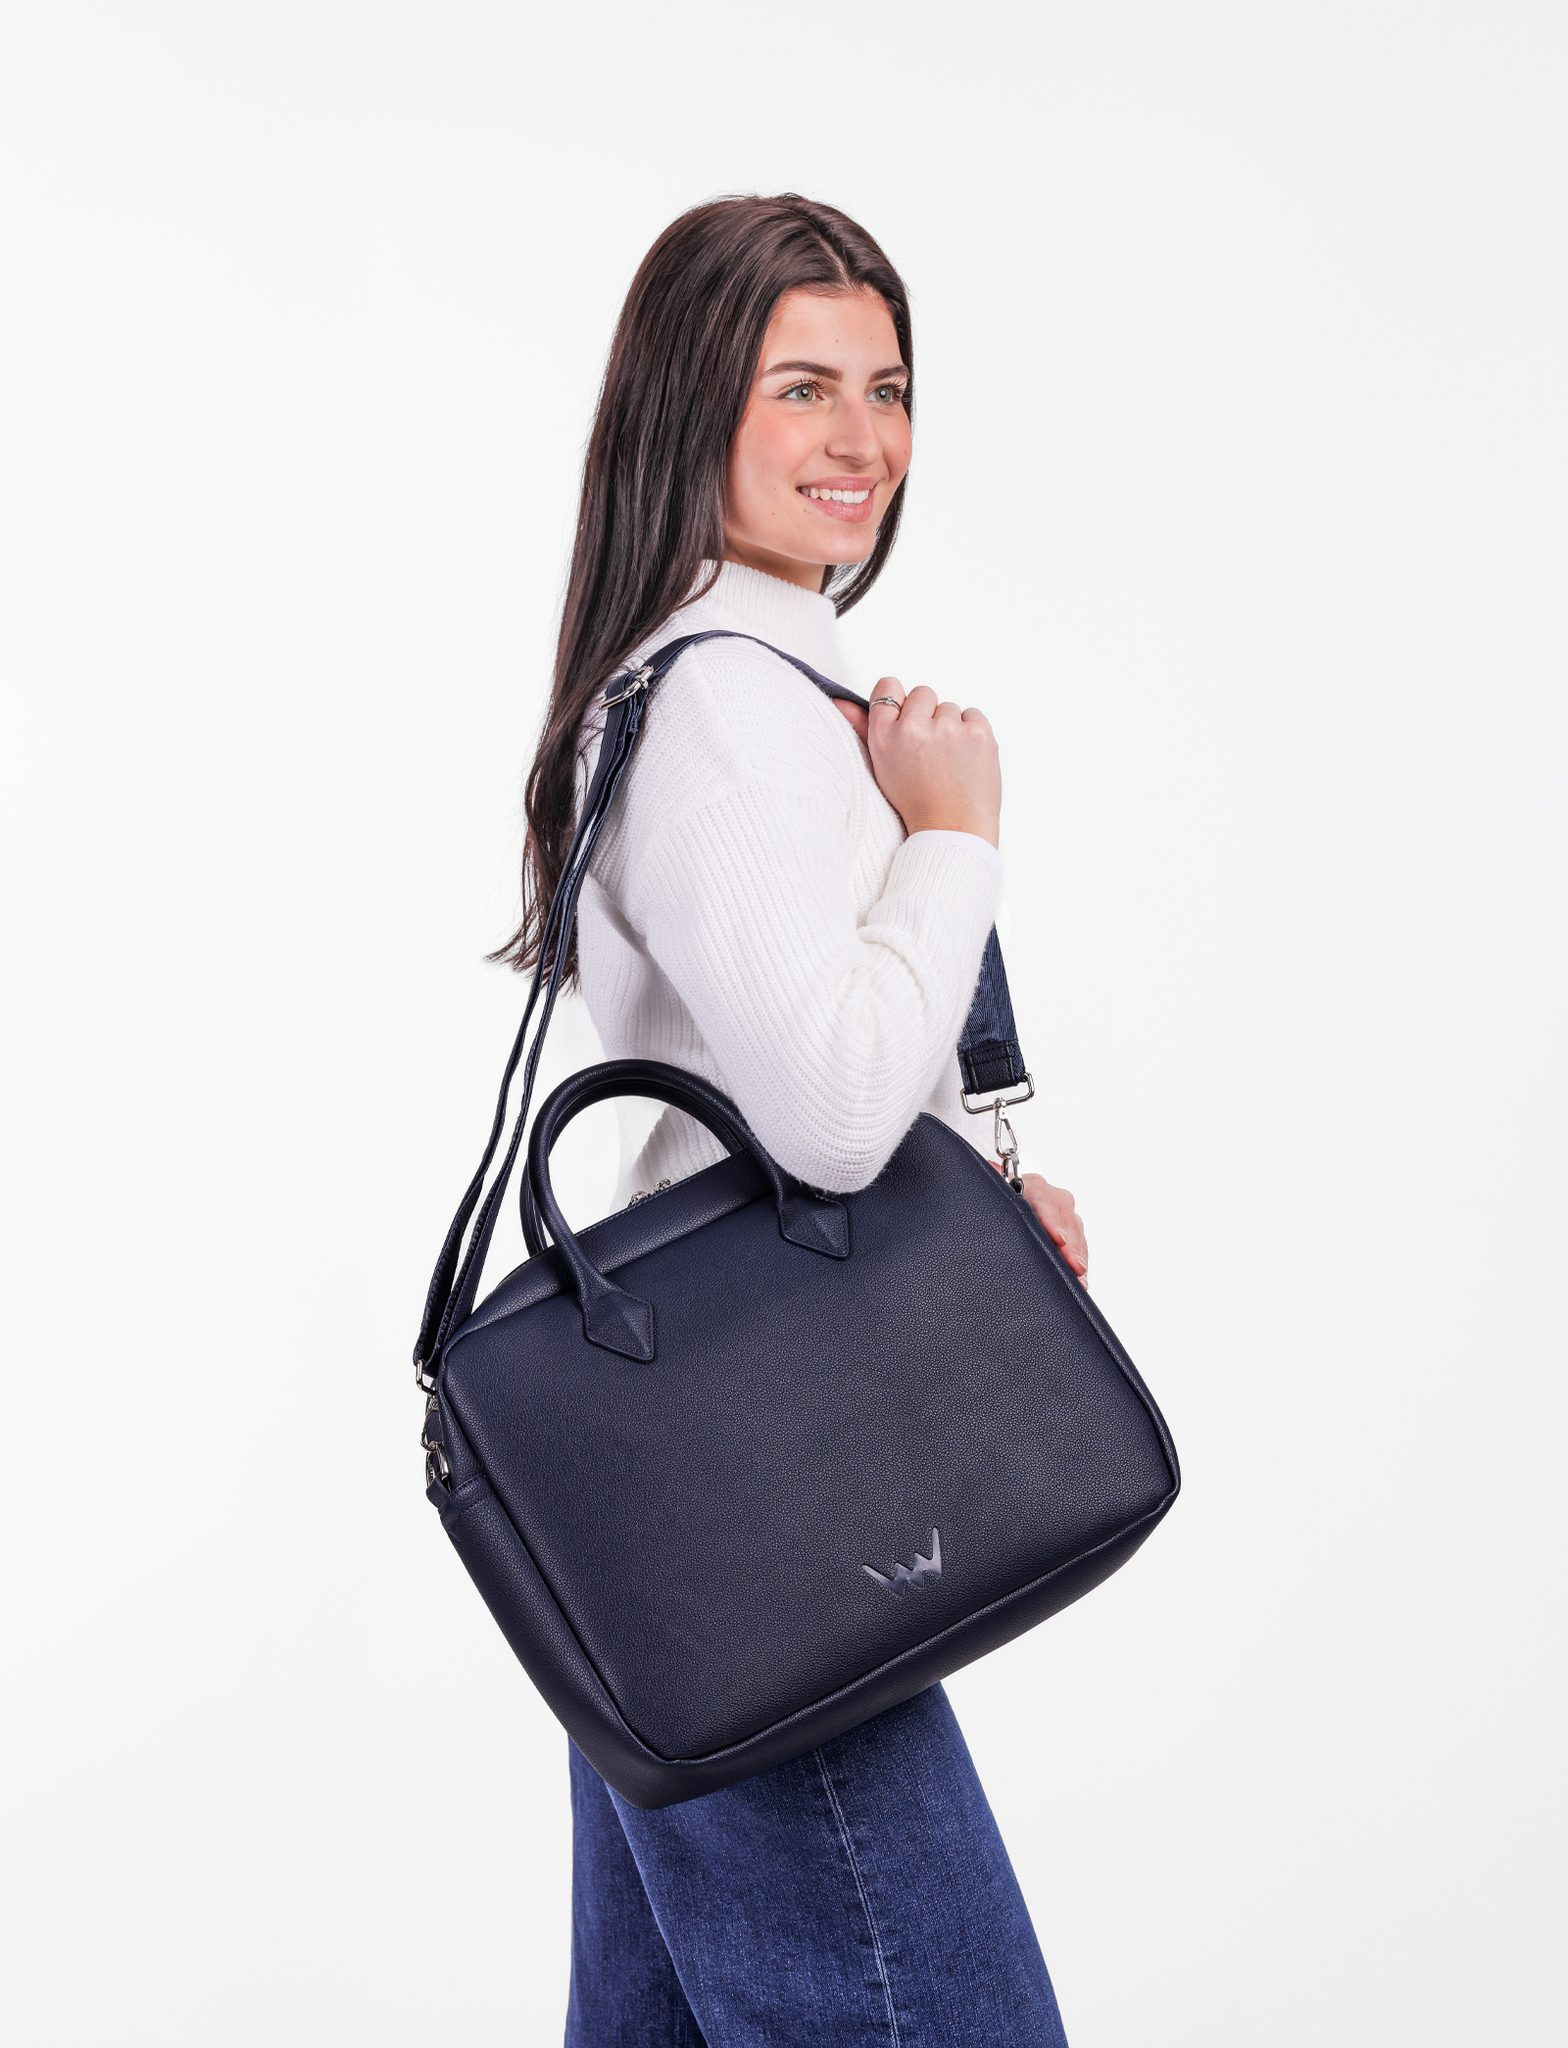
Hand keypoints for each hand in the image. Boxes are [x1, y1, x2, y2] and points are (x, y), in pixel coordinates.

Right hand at [832, 678, 1000, 847]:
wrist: (953, 829)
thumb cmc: (917, 802)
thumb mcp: (881, 766)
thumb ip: (861, 728)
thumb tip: (842, 700)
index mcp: (885, 735)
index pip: (888, 687)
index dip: (899, 703)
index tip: (906, 721)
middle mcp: (915, 727)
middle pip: (923, 694)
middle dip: (927, 715)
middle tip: (929, 749)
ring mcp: (949, 728)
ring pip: (949, 708)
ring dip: (951, 726)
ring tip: (948, 759)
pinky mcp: (978, 732)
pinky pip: (973, 715)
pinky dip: (972, 732)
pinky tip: (965, 757)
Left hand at [992, 1162, 1088, 1284]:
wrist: (1008, 1198)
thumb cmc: (1000, 1199)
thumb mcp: (994, 1195)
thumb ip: (992, 1185)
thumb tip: (990, 1170)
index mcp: (1031, 1184)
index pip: (1043, 1199)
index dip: (1051, 1220)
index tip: (1059, 1239)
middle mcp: (1051, 1195)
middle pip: (1064, 1217)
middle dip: (1070, 1244)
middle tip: (1075, 1265)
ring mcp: (1063, 1212)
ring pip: (1075, 1230)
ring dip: (1078, 1254)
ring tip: (1080, 1276)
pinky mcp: (1070, 1228)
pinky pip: (1078, 1242)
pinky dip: (1079, 1259)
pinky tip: (1081, 1277)